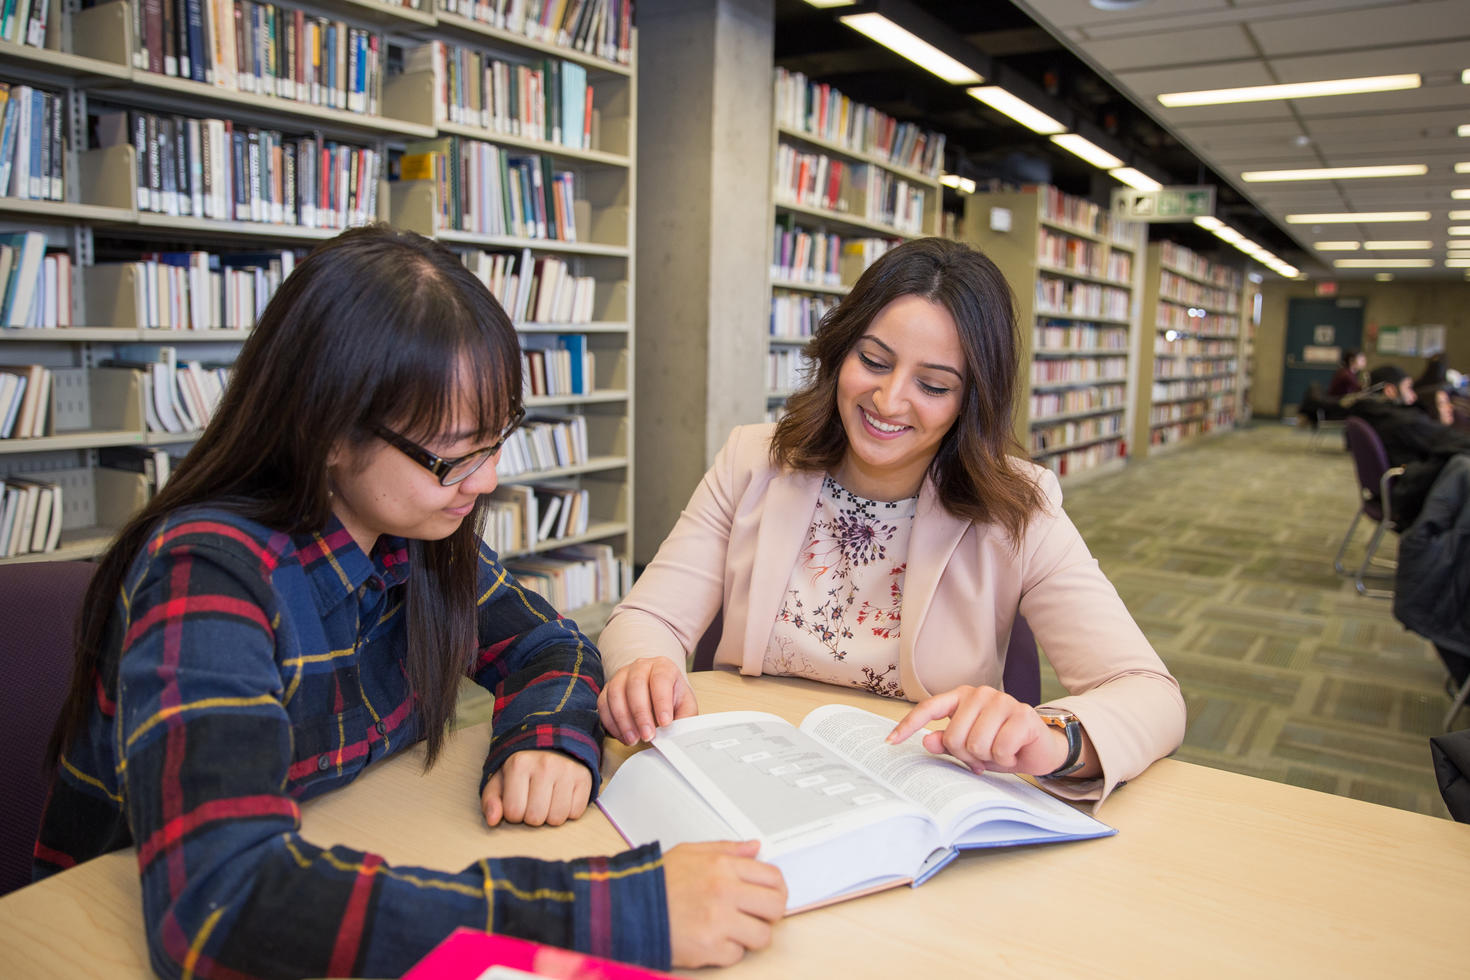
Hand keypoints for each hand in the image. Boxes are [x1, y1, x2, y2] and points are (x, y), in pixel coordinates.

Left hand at [481, 750, 591, 827]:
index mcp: (519, 764)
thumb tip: (492, 820)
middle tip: (533, 801)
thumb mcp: (500, 777)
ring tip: (548, 800)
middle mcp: (545, 765)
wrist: (553, 741)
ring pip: (557, 818)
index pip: (513, 812)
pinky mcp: (584, 777)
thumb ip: (491, 799)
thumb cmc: (523, 765)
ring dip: (551, 815)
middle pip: (536, 818)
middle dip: (532, 816)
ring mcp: (567, 770)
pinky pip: (576, 812)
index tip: (518, 800)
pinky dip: (568, 811)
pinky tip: (562, 797)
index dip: (514, 813)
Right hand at [597, 657, 698, 744]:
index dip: (662, 701)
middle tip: (647, 736)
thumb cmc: (671, 697)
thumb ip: (686, 717)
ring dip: (623, 720)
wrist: (656, 691)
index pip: (661, 679)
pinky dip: (611, 723)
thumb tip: (680, 734)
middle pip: (636, 685)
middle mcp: (640, 667)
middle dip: (640, 714)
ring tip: (634, 739)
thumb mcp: (685, 705)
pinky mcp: (608, 688)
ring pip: (616, 694)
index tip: (665, 723)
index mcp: (663, 666)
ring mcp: (621, 676)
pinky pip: (603, 704)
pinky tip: (623, 736)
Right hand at [664, 840, 786, 967]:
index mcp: (723, 866)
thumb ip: (727, 848)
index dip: (776, 889)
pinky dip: (727, 951)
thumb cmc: (657, 881)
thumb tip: (755, 847)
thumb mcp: (691, 852)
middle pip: (776, 907)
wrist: (628, 909)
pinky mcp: (710, 949)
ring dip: (750, 935)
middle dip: (771, 914)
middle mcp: (725, 892)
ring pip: (762, 936)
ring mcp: (719, 922)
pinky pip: (737, 955)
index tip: (769, 896)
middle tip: (757, 915)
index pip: (774, 877)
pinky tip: (712, 939)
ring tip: (733, 929)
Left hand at [886, 685, 1068, 776]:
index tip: (890, 741)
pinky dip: (1005, 759)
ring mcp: (1002, 701)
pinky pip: (999, 749)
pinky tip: (1014, 752)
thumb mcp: (969, 748)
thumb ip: (946, 743)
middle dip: (966, 755)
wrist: (1040, 748)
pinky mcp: (1022, 715)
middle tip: (981, 757)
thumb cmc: (1000, 745)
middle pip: (954, 736)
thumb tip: (926, 741)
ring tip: (998, 753)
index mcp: (962, 697)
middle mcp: (980, 694)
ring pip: (976, 744)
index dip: (908, 725)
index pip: (929, 708)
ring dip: (987, 758)